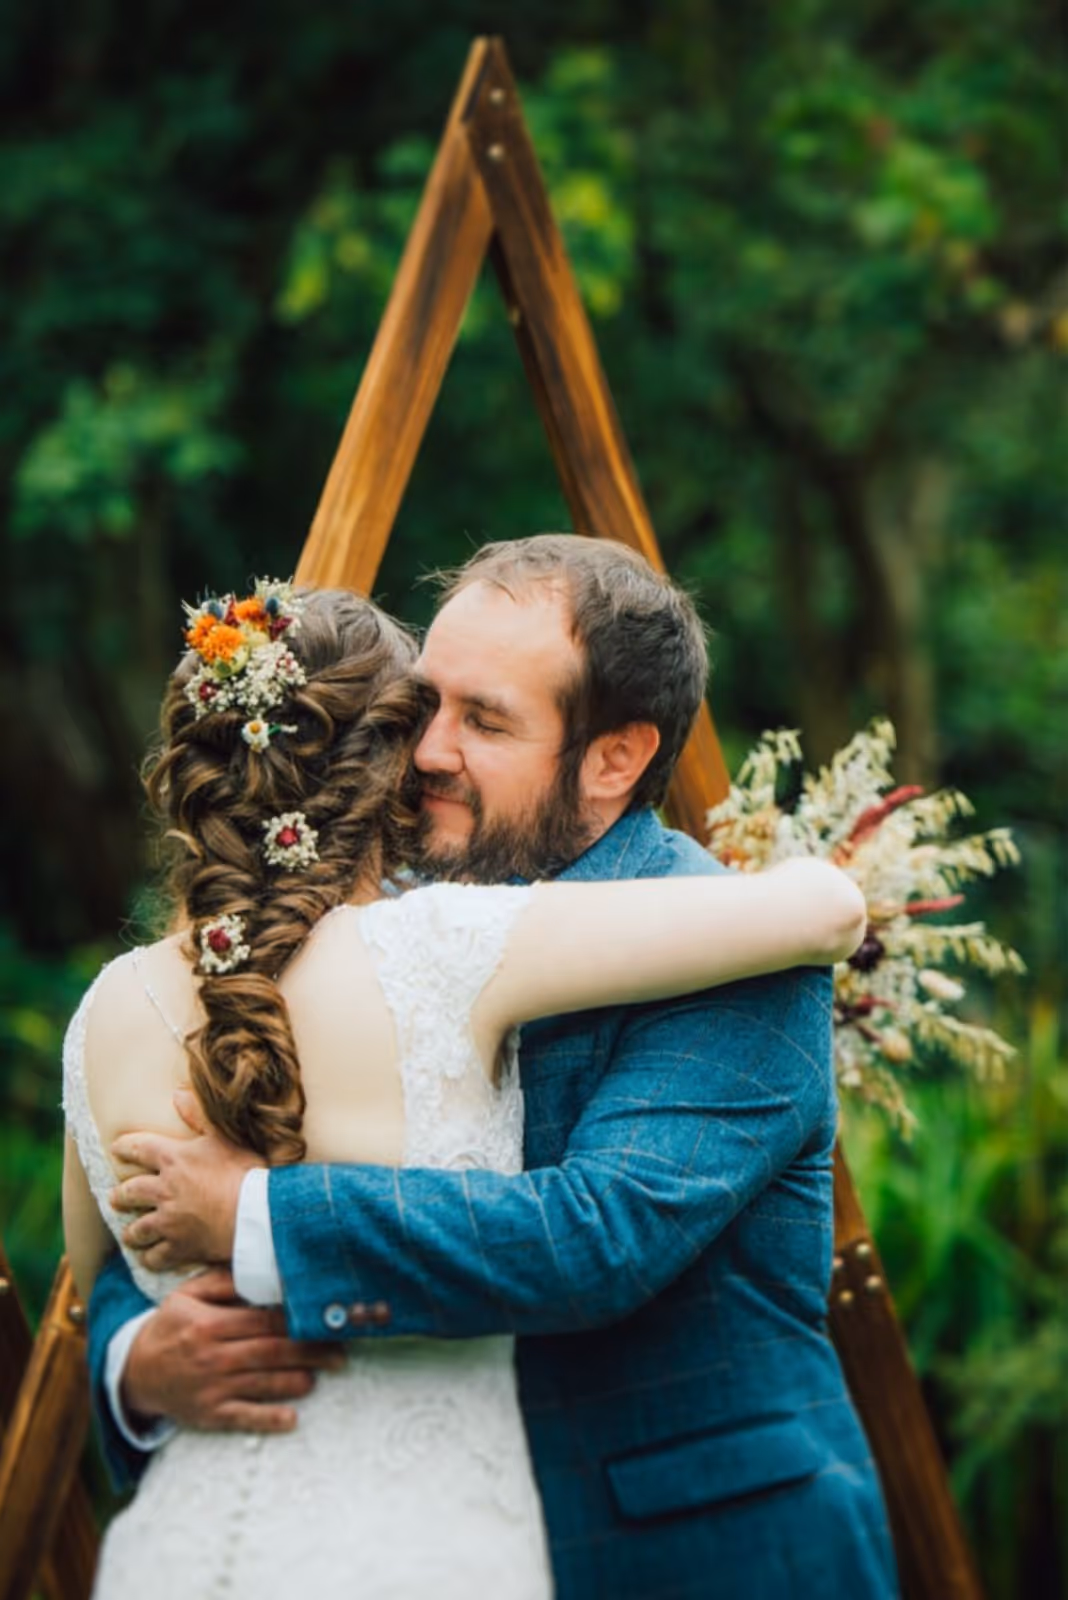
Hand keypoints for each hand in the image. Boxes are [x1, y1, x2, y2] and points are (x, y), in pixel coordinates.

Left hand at [110, 1090, 259, 1269]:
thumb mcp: (224, 1136)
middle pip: (129, 1192)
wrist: (257, 1213)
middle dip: (120, 1195)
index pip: (139, 1148)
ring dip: (132, 1232)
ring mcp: (168, 1221)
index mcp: (174, 1158)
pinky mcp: (178, 1247)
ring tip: (130, 1235)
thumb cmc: (246, 1171)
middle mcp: (164, 1189)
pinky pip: (155, 1256)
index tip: (116, 1149)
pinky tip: (150, 1258)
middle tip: (116, 1198)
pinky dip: (151, 1258)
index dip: (125, 1147)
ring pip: (138, 1229)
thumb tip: (177, 1092)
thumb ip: (198, 1115)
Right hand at [122, 1269, 344, 1433]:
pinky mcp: (209, 1414)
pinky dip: (268, 1419)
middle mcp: (212, 1356)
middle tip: (341, 1350)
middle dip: (310, 1350)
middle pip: (271, 1351)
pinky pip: (243, 1417)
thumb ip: (221, 1281)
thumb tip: (258, 1268)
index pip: (262, 1320)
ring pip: (263, 1383)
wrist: (135, 1373)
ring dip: (297, 1380)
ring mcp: (212, 1388)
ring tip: (325, 1373)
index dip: (295, 1319)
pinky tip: (292, 1418)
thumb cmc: (170, 1327)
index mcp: (209, 1324)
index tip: (321, 1317)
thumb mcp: (185, 1296)